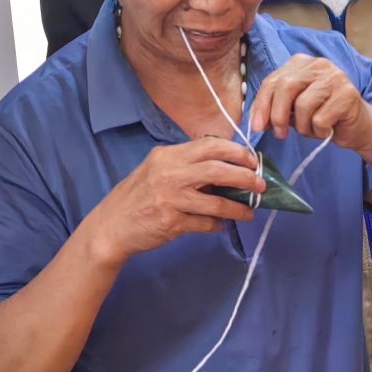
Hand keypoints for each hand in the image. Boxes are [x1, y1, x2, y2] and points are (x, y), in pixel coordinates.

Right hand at [88, 137, 262, 265]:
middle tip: (260, 185)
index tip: (252, 160)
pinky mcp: (171, 222)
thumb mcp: (156, 170)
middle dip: (245, 176)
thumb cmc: (137, 197)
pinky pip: (205, 223)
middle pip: (217, 169)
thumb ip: (185, 165)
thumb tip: (223, 165)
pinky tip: (222, 225)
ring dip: (238, 207)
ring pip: (216, 201)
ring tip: (250, 211)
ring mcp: (170, 198)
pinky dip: (218, 224)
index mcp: (167, 156)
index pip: (209, 145)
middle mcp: (169, 173)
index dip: (236, 152)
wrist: (111, 227)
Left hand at [247, 56, 371, 152]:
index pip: (272, 80)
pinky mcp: (347, 94)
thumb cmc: (323, 117)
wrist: (358, 128)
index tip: (256, 127)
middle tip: (279, 134)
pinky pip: (320, 118)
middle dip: (277, 115)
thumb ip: (275, 108)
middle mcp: (318, 64)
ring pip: (303, 105)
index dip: (261, 105)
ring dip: (303, 126)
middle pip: (286, 86)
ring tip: (313, 129)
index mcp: (301, 63)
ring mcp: (335, 77)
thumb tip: (255, 121)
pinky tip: (328, 129)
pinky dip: (320, 131)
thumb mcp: (294, 110)